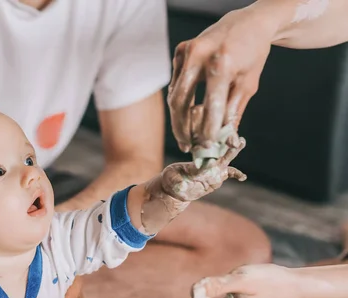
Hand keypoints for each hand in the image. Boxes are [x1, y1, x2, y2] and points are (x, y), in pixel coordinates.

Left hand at [161, 138, 246, 201]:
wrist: (176, 188)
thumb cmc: (172, 178)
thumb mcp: (171, 179)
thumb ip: (177, 183)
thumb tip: (182, 186)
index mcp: (194, 161)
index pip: (202, 156)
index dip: (208, 155)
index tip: (213, 156)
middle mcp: (206, 163)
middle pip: (217, 152)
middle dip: (225, 145)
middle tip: (236, 138)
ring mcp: (213, 170)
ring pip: (225, 159)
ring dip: (233, 151)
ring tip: (241, 142)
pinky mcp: (217, 177)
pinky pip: (228, 174)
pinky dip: (236, 175)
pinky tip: (243, 177)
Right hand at [167, 6, 273, 152]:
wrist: (248, 22)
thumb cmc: (252, 53)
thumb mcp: (248, 84)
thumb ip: (233, 112)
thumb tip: (222, 139)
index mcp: (222, 63)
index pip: (210, 105)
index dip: (207, 129)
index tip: (206, 146)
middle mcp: (200, 55)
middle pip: (180, 102)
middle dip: (182, 128)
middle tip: (188, 146)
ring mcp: (186, 51)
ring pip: (174, 95)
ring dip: (179, 118)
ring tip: (186, 136)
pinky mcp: (180, 51)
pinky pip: (176, 83)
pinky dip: (181, 101)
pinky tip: (188, 113)